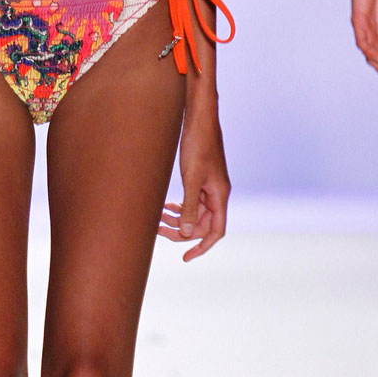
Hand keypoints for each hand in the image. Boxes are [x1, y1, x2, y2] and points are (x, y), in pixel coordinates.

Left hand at [158, 109, 229, 259]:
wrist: (200, 118)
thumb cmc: (198, 144)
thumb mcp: (191, 177)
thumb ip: (189, 205)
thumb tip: (185, 233)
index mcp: (220, 195)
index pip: (216, 231)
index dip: (202, 247)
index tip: (186, 258)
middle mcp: (217, 193)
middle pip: (202, 224)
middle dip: (181, 231)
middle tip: (158, 230)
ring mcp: (209, 186)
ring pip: (195, 213)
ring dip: (178, 218)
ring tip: (157, 218)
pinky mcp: (201, 178)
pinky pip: (192, 201)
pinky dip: (179, 206)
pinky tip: (165, 205)